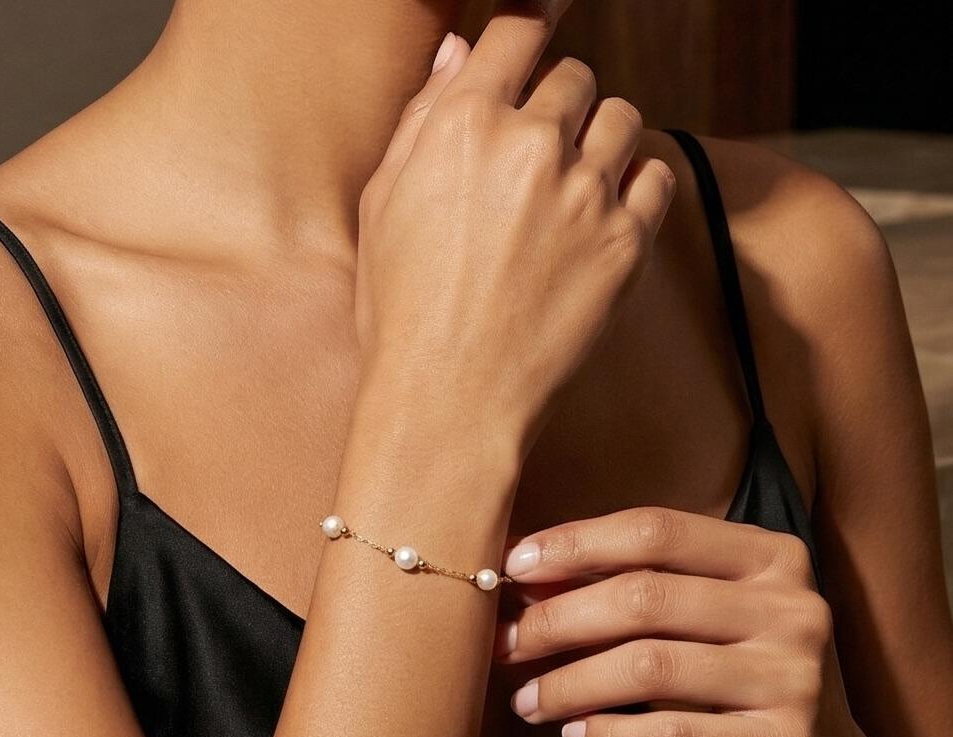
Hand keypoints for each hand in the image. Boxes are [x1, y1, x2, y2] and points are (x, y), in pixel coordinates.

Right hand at [355, 8, 674, 448]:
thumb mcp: (383, 204)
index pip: (517, 33)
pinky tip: (603, 210)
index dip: (531, 23)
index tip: (543, 24)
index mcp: (464, 126)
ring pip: (622, 118)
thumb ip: (424, 118)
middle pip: (574, 76)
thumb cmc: (401, 307)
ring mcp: (586, 193)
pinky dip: (635, 182)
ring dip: (600, 137)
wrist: (450, 396)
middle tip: (539, 149)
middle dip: (557, 102)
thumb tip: (458, 53)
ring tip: (572, 183)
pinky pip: (656, 174)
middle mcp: (532, 146)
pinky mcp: (627, 242)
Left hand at [493, 507, 913, 736]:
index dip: (577, 543)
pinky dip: (609, 735)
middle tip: (507, 644)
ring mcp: (794, 679)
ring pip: (650, 667)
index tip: (514, 566)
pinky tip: (574, 733)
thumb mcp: (692, 609)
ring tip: (527, 699)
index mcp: (769, 555)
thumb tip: (526, 571)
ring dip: (569, 684)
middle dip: (557, 620)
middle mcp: (792, 608)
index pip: (655, 531)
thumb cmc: (729, 663)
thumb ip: (626, 580)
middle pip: (645, 597)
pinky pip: (672, 736)